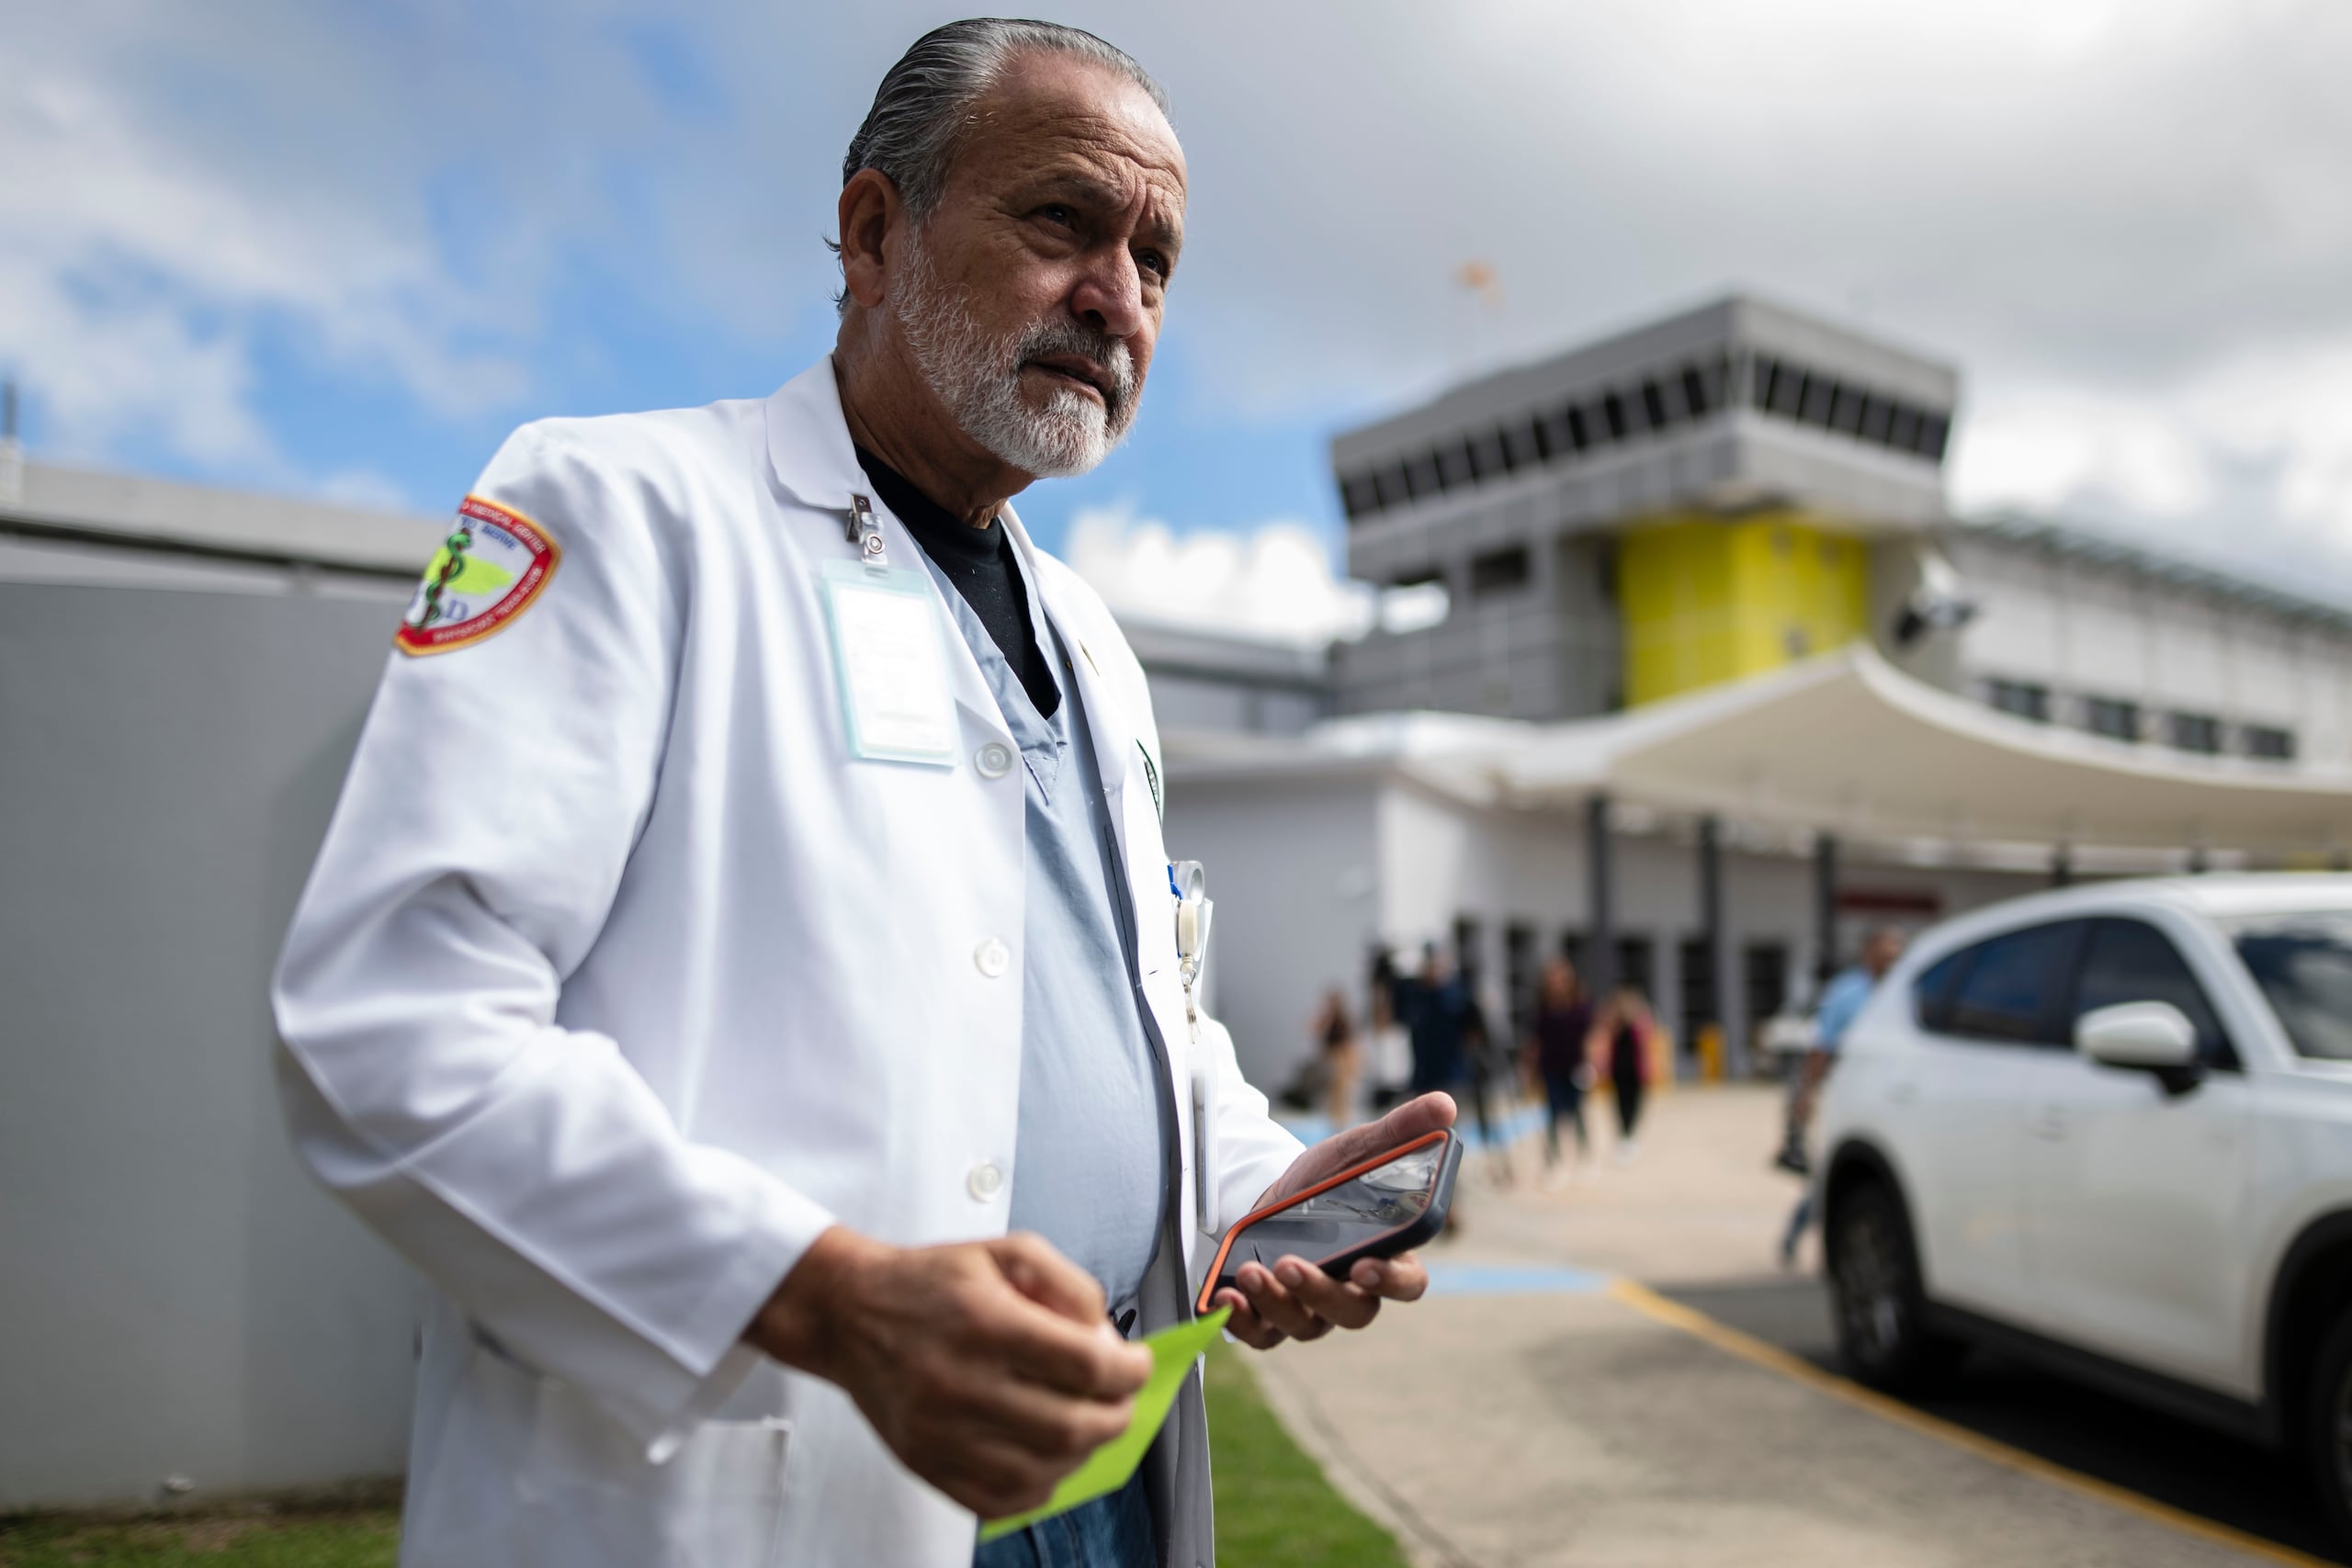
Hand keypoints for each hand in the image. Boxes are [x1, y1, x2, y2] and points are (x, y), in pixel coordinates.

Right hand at [746, 1228, 1149, 1519]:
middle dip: (1116, 1415)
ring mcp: (941, 1433)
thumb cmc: (932, 1281)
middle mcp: (960, 1383)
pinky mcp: (927, 1465)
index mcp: (984, 1322)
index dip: (1130, 1370)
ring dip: (1083, 1451)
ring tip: (1084, 1422)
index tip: (1137, 1364)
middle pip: (1071, 1426)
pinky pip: (1002, 1499)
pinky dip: (1040, 1485)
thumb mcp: (1007, 1252)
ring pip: (1043, 1470)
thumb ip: (1069, 1285)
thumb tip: (1108, 1340)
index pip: (1085, 1365)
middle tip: (1120, 1398)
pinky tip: (1047, 1455)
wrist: (850, 1315)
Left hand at [1214, 1092, 1454, 1349]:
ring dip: (1275, 1302)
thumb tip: (1445, 1105)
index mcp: (1386, 1258)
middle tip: (1290, 1264)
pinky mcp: (1271, 1318)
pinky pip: (1261, 1335)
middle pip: (1351, 1313)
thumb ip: (1399, 1132)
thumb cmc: (1327, 1181)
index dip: (1392, 1282)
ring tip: (1251, 1270)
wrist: (1273, 1195)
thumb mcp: (1358, 1150)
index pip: (1407, 1284)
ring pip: (1304, 1326)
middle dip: (1320, 1293)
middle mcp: (1352, 1293)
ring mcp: (1312, 1311)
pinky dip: (1241, 1321)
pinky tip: (1224, 1296)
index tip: (1366, 1266)